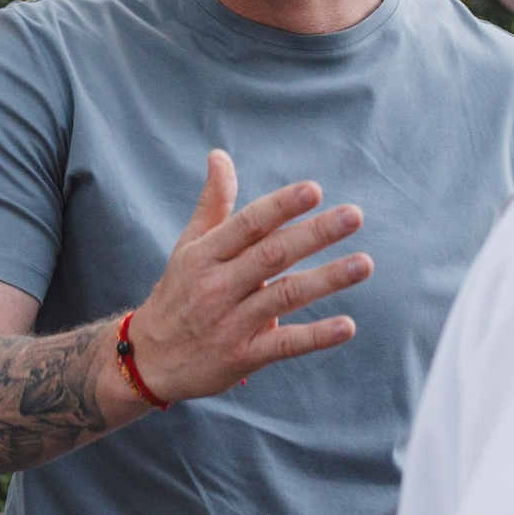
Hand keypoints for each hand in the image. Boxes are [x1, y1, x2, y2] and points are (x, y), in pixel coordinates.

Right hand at [118, 152, 371, 414]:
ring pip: (284, 297)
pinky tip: (347, 326)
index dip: (281, 206)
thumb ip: (213, 203)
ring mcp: (231, 323)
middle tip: (354, 216)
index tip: (314, 189)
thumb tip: (219, 155)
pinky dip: (316, 337)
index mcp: (206, 254)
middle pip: (271, 255)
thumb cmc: (179, 293)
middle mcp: (218, 286)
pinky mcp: (243, 357)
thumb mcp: (189, 246)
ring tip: (364, 264)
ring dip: (326, 279)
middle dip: (315, 234)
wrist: (149, 359)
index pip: (247, 224)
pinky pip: (284, 345)